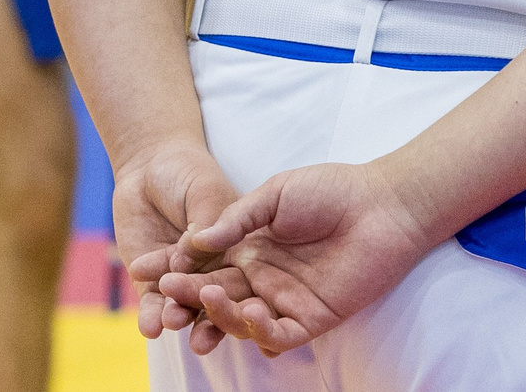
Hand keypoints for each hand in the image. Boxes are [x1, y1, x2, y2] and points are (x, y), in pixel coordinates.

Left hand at [114, 141, 243, 347]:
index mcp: (236, 252)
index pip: (242, 282)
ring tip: (171, 323)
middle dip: (210, 321)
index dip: (244, 301)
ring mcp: (182, 280)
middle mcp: (212, 272)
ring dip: (178, 318)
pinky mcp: (151, 283)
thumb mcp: (205, 191)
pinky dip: (151, 317)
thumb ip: (207, 223)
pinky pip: (152, 305)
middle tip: (203, 338)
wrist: (148, 166)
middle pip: (214, 302)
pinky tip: (150, 327)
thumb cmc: (187, 172)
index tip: (244, 315)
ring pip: (183, 307)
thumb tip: (191, 256)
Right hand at [160, 161, 438, 355]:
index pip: (205, 267)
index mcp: (249, 250)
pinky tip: (252, 312)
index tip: (142, 268)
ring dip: (221, 316)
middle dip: (189, 297)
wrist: (382, 203)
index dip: (176, 269)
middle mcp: (263, 280)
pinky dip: (260, 330)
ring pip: (241, 322)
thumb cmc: (331, 190)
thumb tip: (195, 239)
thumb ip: (236, 219)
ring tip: (209, 297)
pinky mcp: (313, 318)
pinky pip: (278, 335)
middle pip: (216, 298)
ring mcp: (286, 301)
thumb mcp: (274, 194)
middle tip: (165, 293)